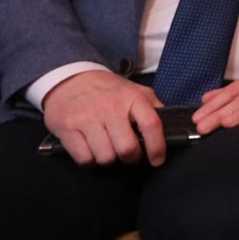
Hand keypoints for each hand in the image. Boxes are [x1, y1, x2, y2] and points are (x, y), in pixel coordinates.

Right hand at [40, 70, 165, 167]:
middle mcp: (110, 108)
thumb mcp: (133, 89)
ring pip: (105, 157)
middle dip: (131, 158)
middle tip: (128, 155)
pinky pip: (84, 158)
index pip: (151, 125)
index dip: (157, 147)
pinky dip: (89, 160)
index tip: (158, 160)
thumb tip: (170, 123)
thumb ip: (152, 105)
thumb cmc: (106, 89)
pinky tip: (91, 150)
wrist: (69, 79)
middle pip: (127, 148)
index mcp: (131, 98)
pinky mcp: (68, 128)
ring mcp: (88, 118)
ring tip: (108, 149)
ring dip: (109, 159)